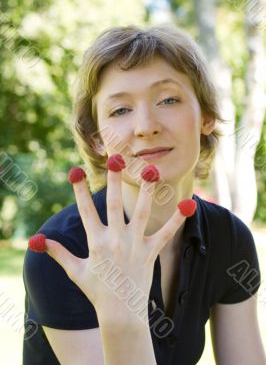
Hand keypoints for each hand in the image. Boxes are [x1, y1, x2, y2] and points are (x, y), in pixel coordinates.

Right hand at [28, 154, 195, 317]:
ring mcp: (134, 245)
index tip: (75, 171)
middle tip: (115, 158)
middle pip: (112, 205)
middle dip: (113, 180)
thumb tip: (38, 242)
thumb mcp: (75, 271)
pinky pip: (166, 233)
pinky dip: (177, 219)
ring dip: (145, 191)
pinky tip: (188, 204)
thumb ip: (58, 253)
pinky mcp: (150, 252)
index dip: (79, 190)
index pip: (85, 211)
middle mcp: (115, 240)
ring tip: (150, 171)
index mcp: (96, 242)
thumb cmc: (96, 291)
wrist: (120, 313)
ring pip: (140, 213)